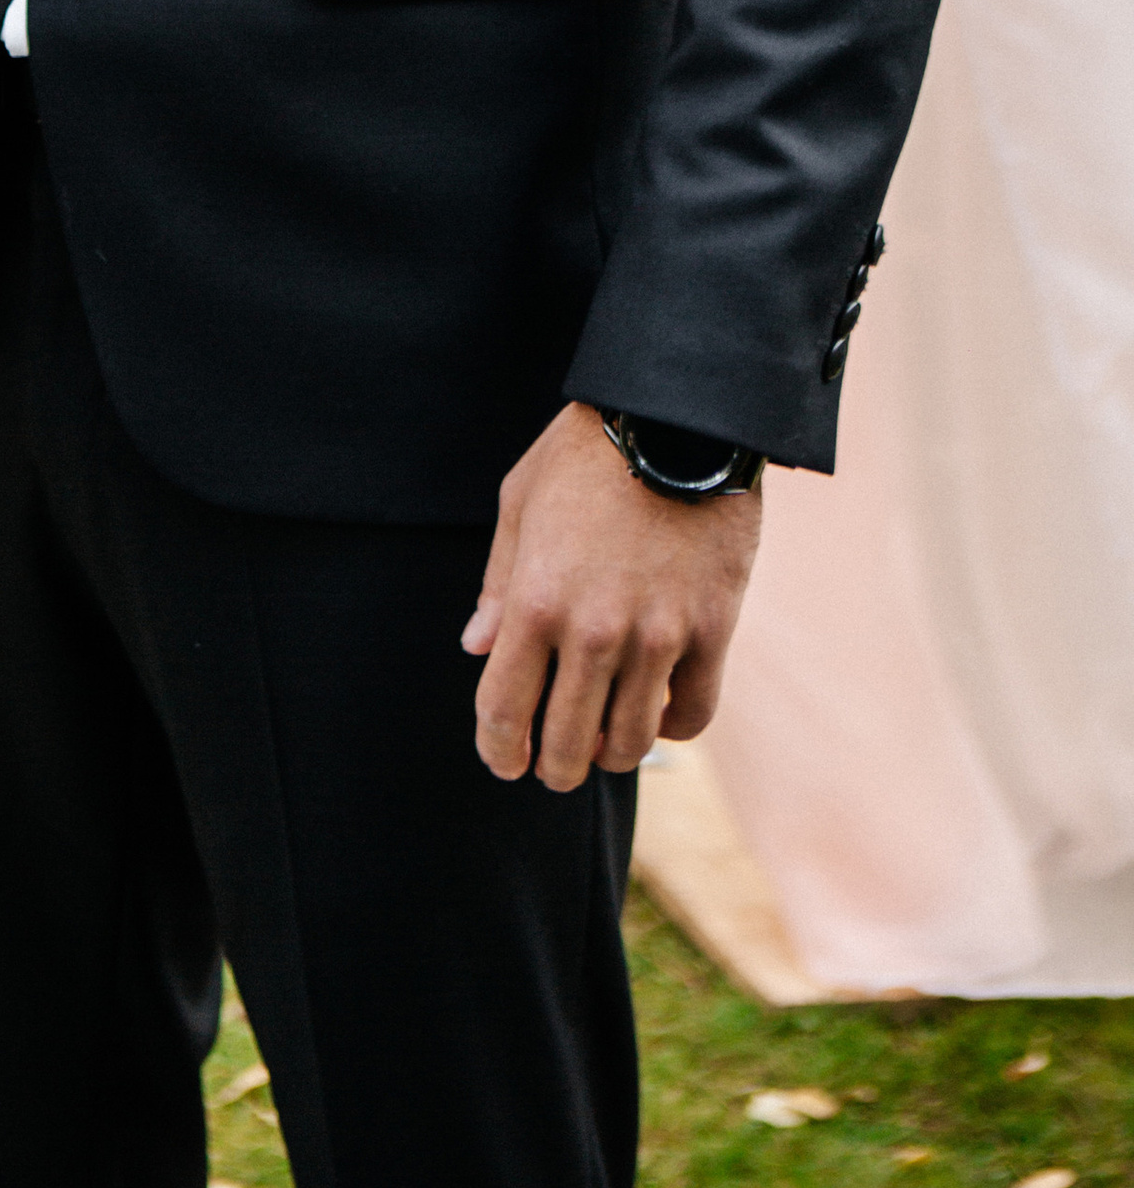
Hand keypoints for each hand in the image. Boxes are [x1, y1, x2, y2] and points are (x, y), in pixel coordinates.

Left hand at [463, 402, 761, 790]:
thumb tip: (476, 647)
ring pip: (631, 740)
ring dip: (611, 755)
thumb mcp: (521, 502)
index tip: (504, 760)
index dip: (499, 749)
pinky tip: (657, 714)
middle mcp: (593, 630)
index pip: (504, 708)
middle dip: (554, 767)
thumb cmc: (586, 453)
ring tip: (603, 747)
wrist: (678, 419)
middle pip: (567, 742)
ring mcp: (656, 636)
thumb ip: (498, 583)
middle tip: (553, 767)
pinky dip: (671, 727)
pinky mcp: (711, 631)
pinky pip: (692, 713)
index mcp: (535, 600)